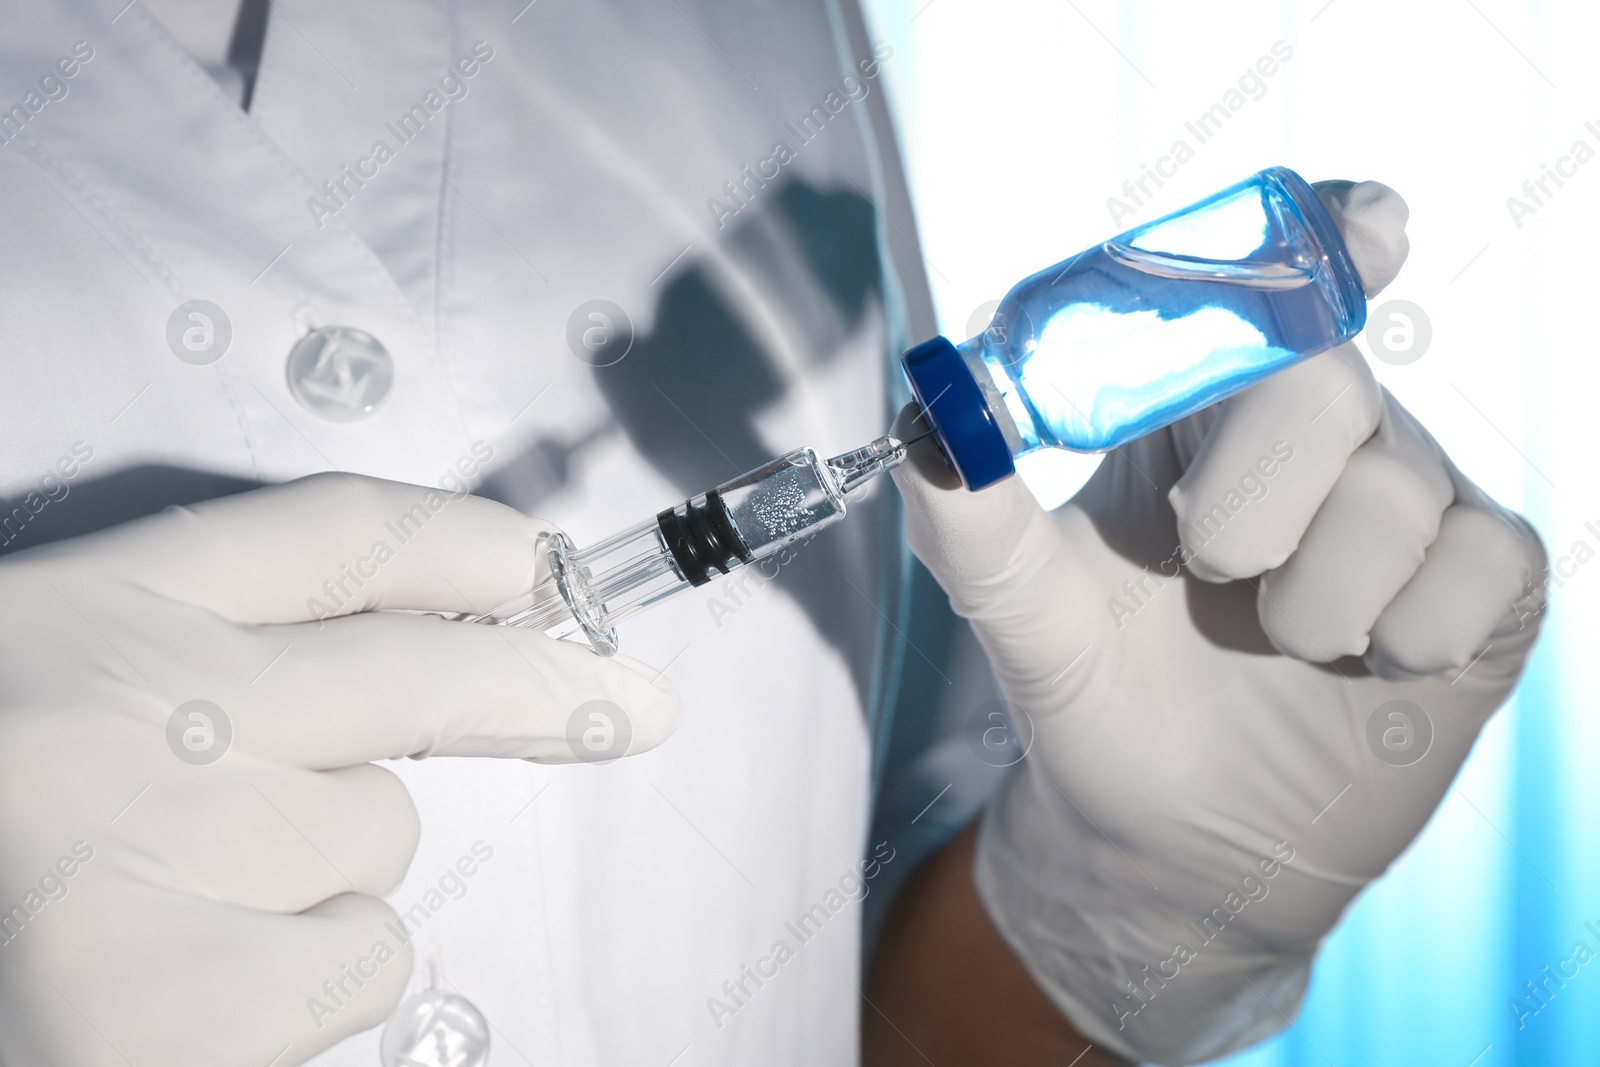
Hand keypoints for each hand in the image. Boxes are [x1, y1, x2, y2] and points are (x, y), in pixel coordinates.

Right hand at [0, 474, 678, 1066]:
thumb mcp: (38, 688)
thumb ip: (185, 670)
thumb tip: (382, 695)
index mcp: (86, 609)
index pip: (331, 536)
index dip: (460, 542)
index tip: (547, 565)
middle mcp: (139, 702)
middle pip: (420, 673)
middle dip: (546, 691)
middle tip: (634, 707)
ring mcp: (169, 843)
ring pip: (378, 837)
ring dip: (317, 876)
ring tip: (172, 909)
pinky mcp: (179, 999)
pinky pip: (355, 958)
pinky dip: (301, 980)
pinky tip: (184, 990)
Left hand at [888, 183, 1545, 1063]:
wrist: (1170, 843)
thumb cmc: (1096, 701)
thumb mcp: (1018, 611)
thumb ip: (967, 510)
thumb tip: (931, 407)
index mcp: (1203, 409)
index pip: (1276, 287)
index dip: (1326, 237)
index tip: (1364, 231)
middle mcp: (1314, 434)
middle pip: (1326, 385)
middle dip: (1252, 497)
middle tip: (1214, 568)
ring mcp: (1404, 505)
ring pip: (1400, 491)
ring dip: (1313, 600)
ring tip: (1274, 642)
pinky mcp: (1479, 587)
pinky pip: (1486, 564)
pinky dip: (1413, 631)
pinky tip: (1368, 665)